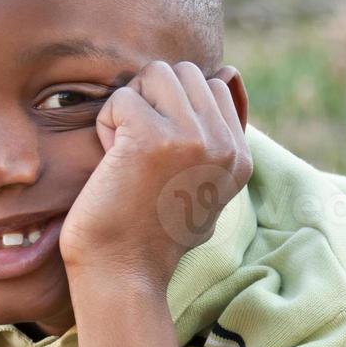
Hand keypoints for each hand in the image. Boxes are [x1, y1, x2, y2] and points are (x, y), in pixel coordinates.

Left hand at [60, 60, 252, 289]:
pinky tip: (111, 165)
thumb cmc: (150, 235)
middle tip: (137, 152)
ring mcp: (192, 138)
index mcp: (240, 156)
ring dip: (129, 108)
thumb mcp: (203, 187)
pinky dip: (105, 126)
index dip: (173, 108)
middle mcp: (224, 144)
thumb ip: (217, 135)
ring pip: (155, 75)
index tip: (158, 156)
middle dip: (151, 100)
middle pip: (183, 72)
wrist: (123, 276)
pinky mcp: (152, 137)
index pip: (214, 84)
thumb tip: (229, 71)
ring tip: (126, 154)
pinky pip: (121, 98)